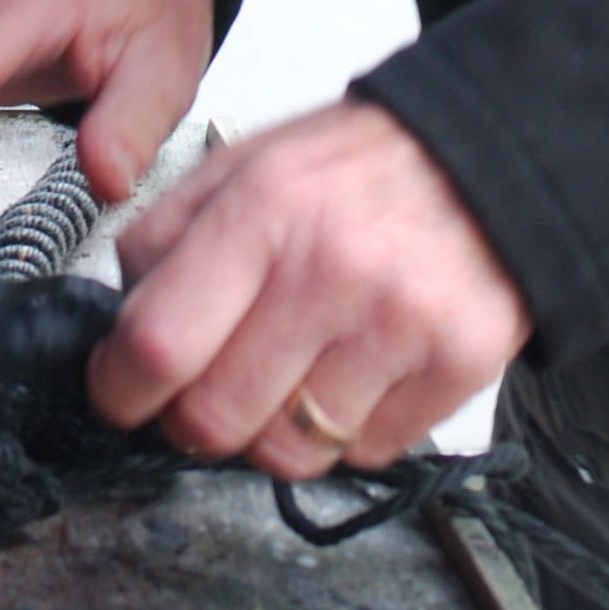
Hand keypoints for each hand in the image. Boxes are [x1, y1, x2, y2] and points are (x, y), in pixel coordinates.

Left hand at [87, 99, 532, 478]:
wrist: (489, 155)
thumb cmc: (354, 167)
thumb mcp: (244, 163)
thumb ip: (166, 237)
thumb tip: (119, 326)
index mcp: (264, 207)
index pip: (157, 344)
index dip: (120, 387)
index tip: (121, 389)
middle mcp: (331, 267)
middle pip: (214, 419)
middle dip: (194, 419)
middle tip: (211, 388)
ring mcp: (399, 323)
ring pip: (287, 454)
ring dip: (274, 429)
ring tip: (296, 369)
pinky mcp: (458, 364)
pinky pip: (365, 454)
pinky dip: (350, 429)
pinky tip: (361, 367)